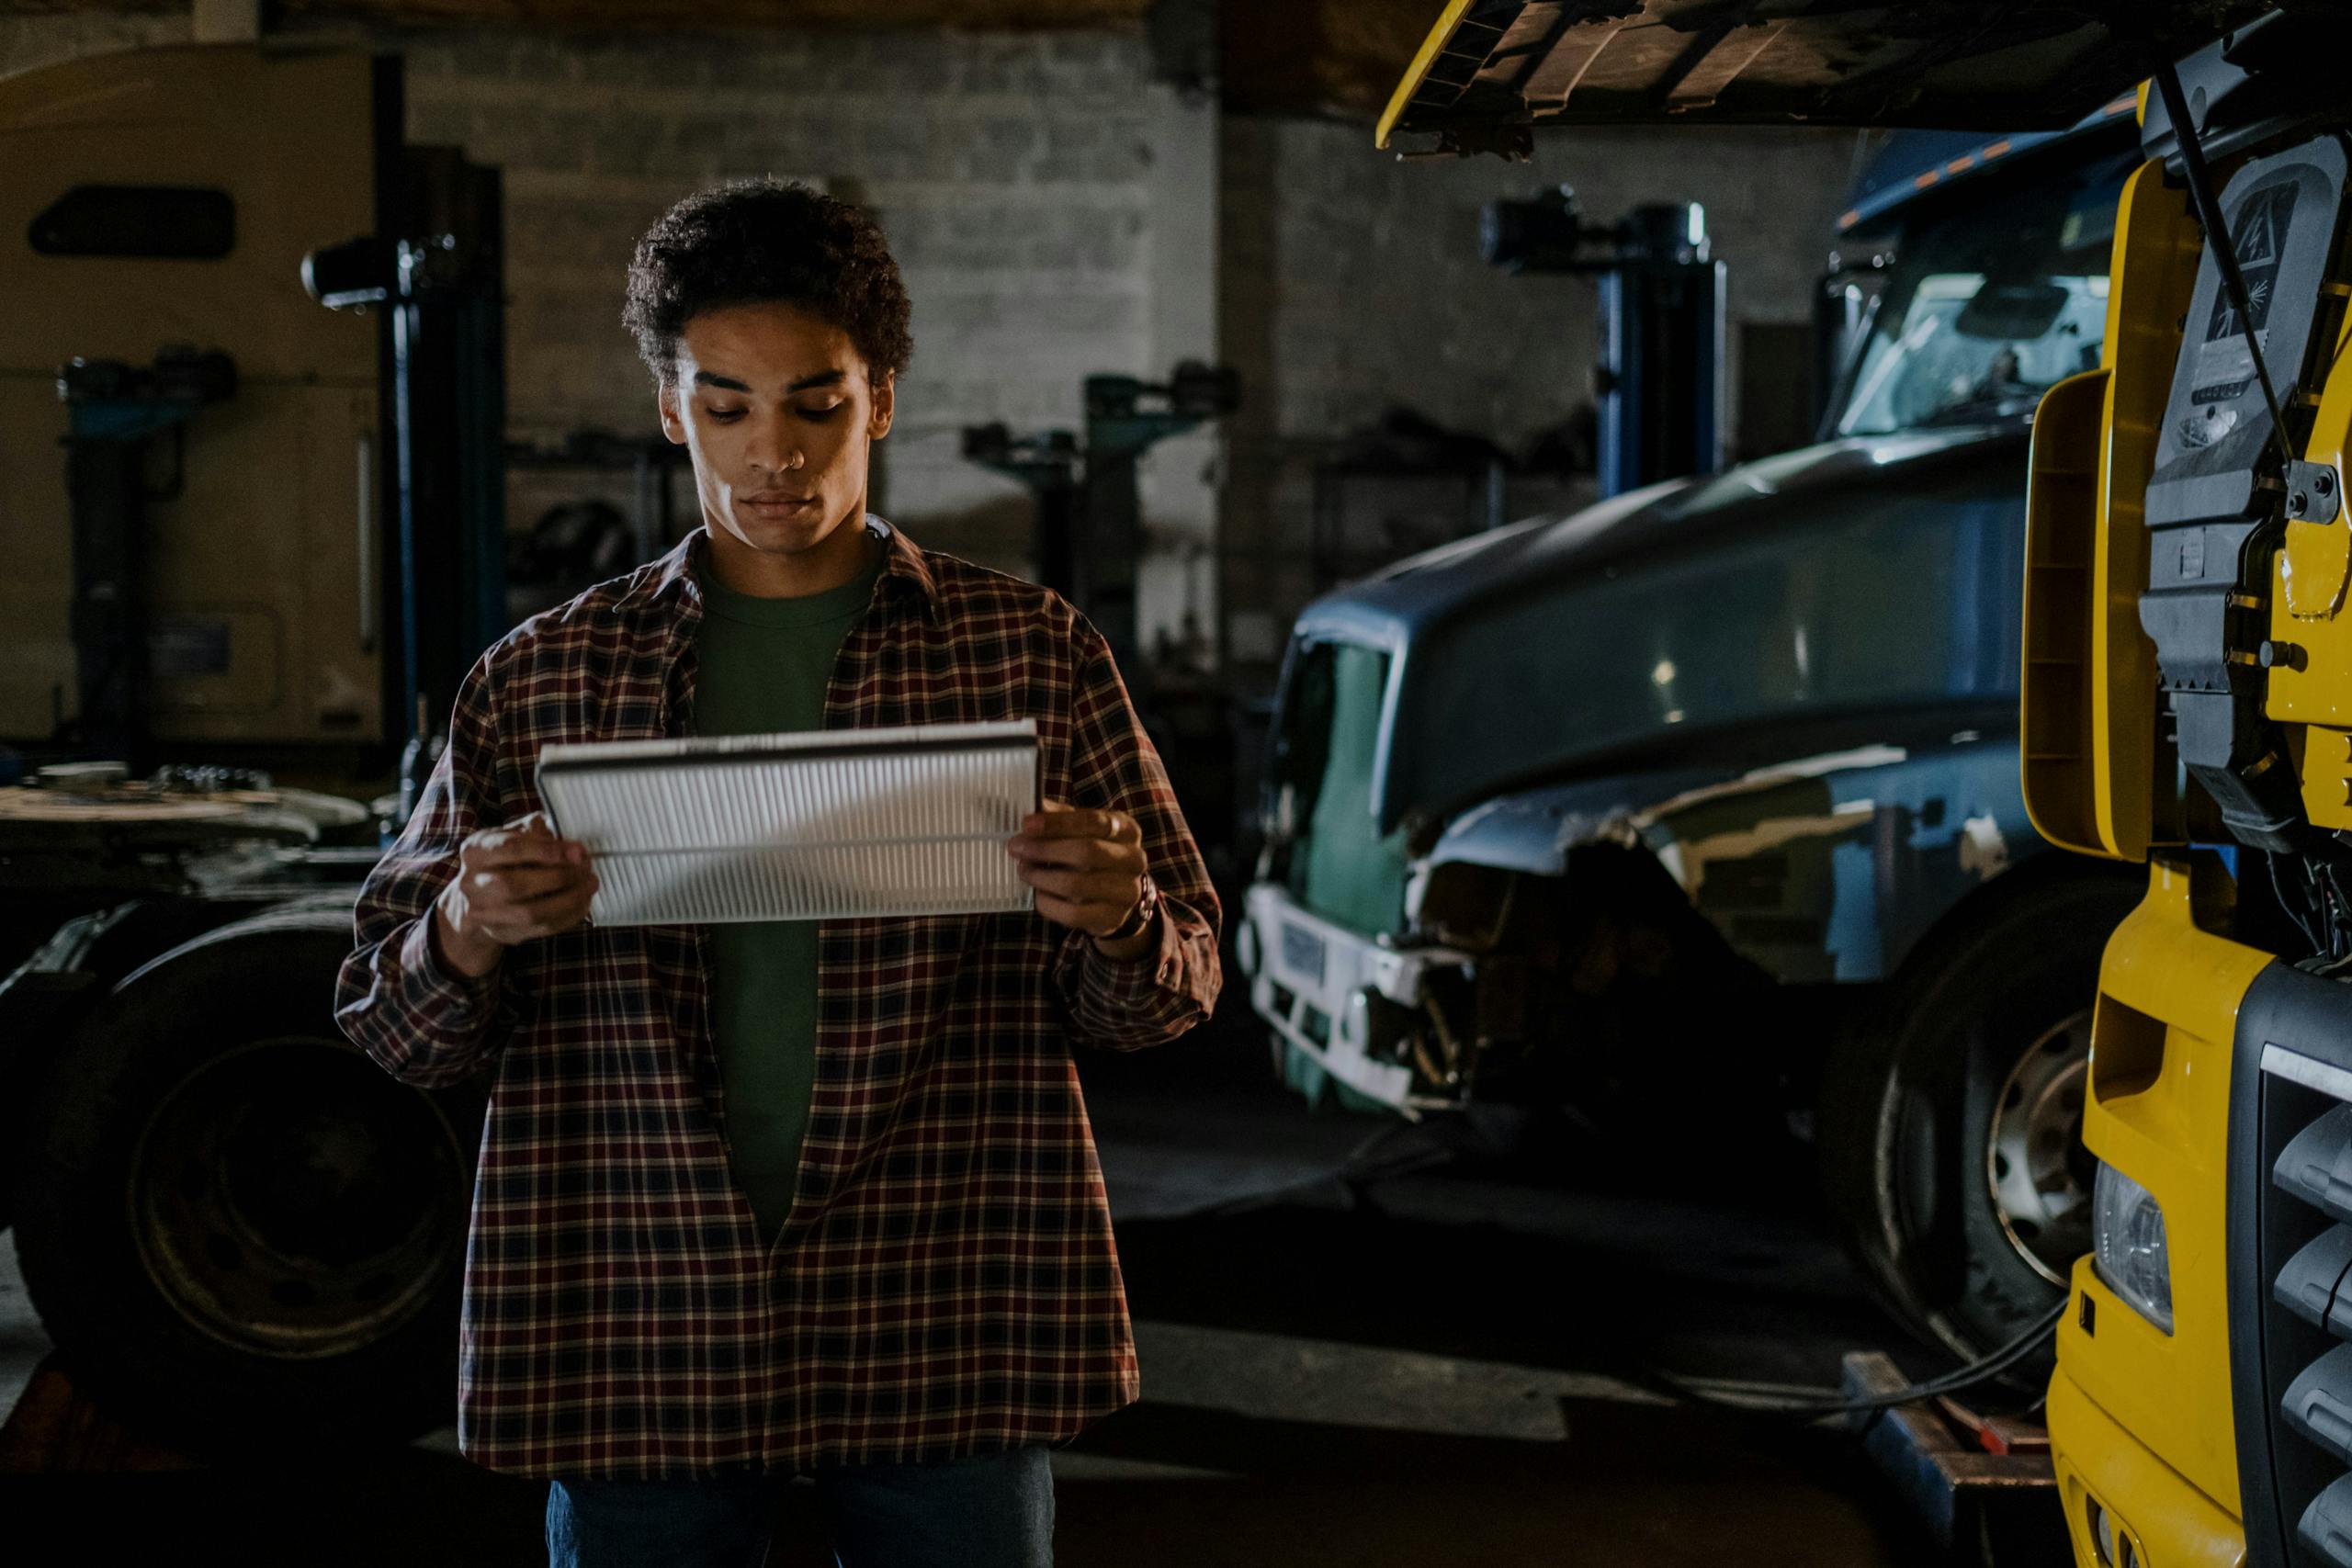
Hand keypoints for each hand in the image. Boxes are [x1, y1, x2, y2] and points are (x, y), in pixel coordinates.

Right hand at [431, 812, 598, 977]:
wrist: (474, 898)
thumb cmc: (501, 860)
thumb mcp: (510, 836)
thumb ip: (535, 831)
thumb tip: (565, 842)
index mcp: (475, 851)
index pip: (509, 849)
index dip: (545, 850)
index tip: (576, 851)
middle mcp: (472, 883)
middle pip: (515, 884)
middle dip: (558, 877)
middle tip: (585, 869)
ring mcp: (485, 913)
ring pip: (530, 913)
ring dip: (568, 899)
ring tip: (589, 885)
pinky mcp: (503, 933)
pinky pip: (540, 929)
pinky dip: (567, 916)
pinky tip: (583, 902)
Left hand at [1008, 800, 1151, 955]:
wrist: (1116, 897)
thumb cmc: (1094, 855)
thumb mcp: (1083, 831)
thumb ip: (1061, 818)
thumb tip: (1033, 809)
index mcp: (1127, 830)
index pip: (1093, 821)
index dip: (1058, 823)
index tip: (1027, 824)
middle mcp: (1134, 859)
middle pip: (1086, 852)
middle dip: (1044, 850)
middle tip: (1016, 848)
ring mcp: (1126, 892)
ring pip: (1076, 884)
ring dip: (1041, 877)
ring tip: (1024, 870)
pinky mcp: (1112, 919)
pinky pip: (1072, 913)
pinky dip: (1048, 903)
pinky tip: (1038, 894)